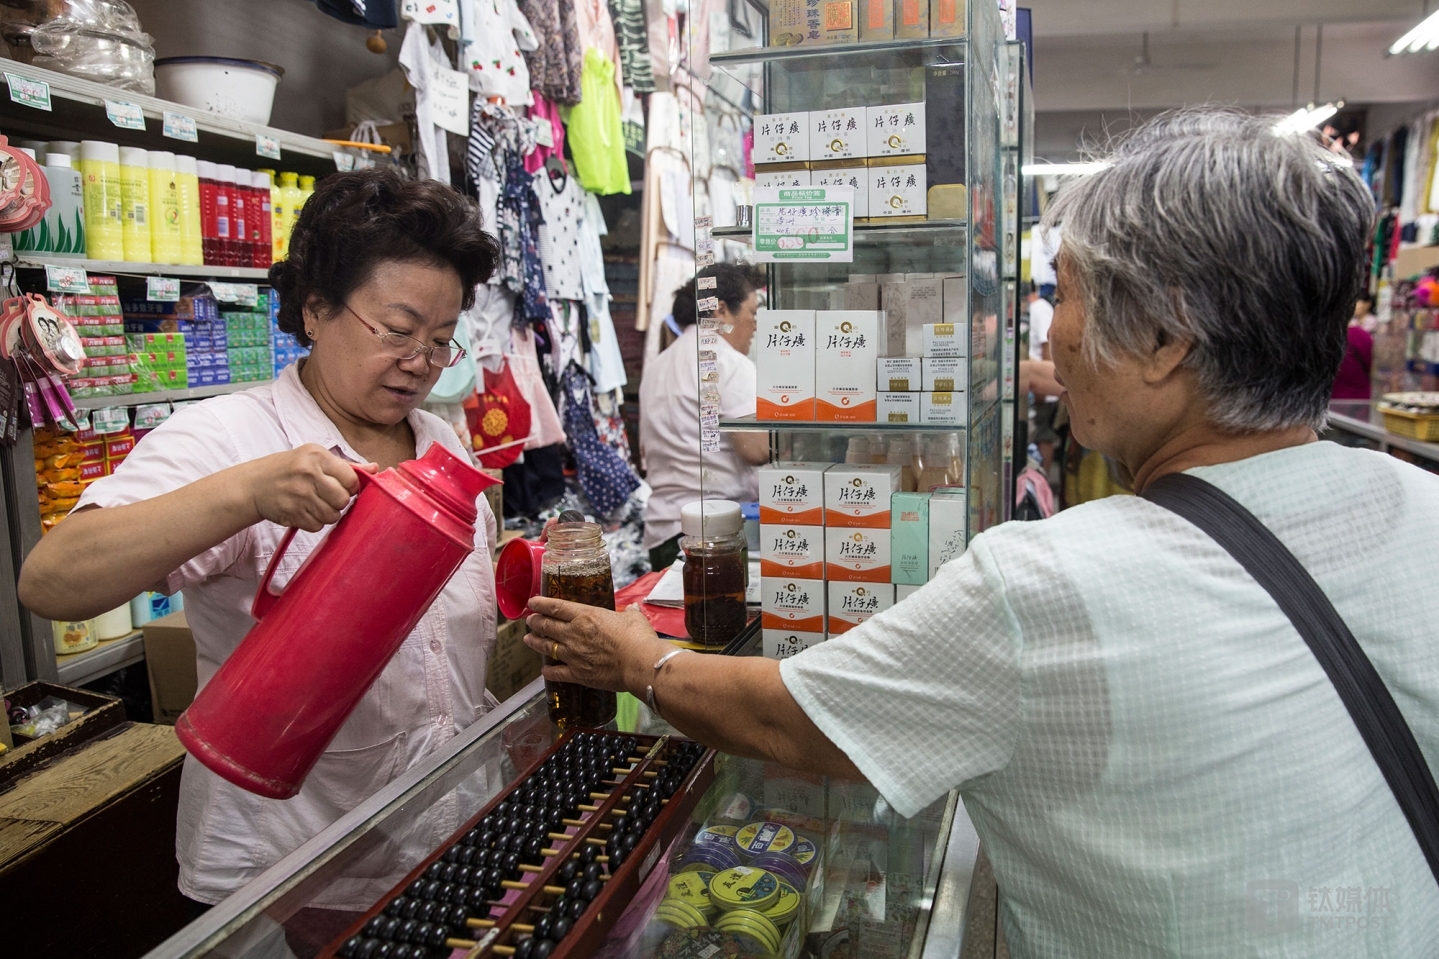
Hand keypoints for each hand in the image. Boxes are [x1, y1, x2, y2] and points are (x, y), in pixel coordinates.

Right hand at [245, 444, 375, 531]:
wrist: (254, 485)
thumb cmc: (289, 469)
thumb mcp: (314, 458)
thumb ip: (345, 466)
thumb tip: (376, 468)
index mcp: (316, 456)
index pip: (350, 478)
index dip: (350, 486)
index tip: (342, 486)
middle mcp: (308, 474)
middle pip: (343, 499)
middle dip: (339, 502)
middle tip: (328, 496)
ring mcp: (299, 495)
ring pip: (332, 516)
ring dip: (328, 513)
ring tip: (315, 503)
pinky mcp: (292, 513)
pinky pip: (317, 526)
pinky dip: (314, 522)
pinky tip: (304, 511)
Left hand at [524, 596, 668, 692]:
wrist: (639, 664)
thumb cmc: (638, 638)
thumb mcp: (634, 618)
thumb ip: (629, 612)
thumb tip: (633, 607)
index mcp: (586, 616)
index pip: (557, 607)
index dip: (541, 604)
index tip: (532, 602)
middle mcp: (575, 634)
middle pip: (547, 626)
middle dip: (536, 622)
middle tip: (530, 621)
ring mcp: (574, 655)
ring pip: (548, 647)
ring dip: (536, 643)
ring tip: (528, 640)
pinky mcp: (578, 674)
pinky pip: (557, 673)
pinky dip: (549, 672)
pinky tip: (544, 670)